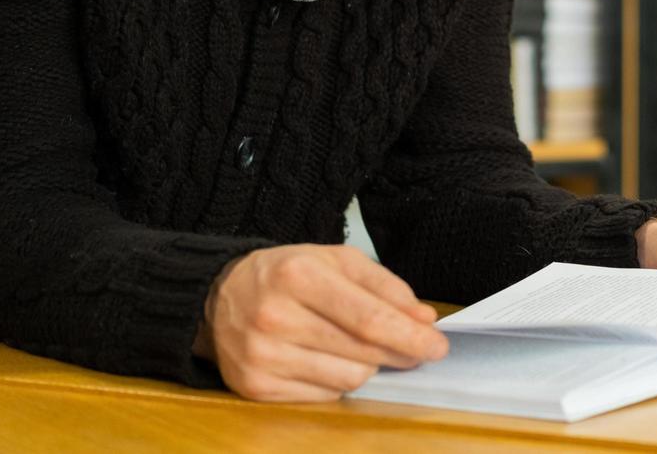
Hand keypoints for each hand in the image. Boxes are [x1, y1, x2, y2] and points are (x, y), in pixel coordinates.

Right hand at [195, 244, 448, 401]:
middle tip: (415, 349)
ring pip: (347, 379)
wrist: (219, 296)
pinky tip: (327, 360)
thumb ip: (384, 285)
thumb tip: (423, 318)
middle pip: (362, 351)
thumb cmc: (287, 274)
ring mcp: (262, 356)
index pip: (369, 317)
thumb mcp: (335, 260)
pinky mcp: (254, 386)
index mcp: (298, 275)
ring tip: (361, 348)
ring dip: (367, 367)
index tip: (437, 345)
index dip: (409, 335)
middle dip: (398, 352)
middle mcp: (275, 316)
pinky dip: (336, 382)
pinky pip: (322, 396)